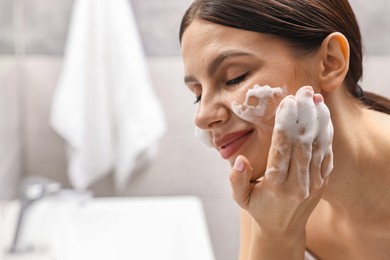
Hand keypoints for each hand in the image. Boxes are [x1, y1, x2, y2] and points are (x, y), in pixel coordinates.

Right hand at [230, 86, 332, 238]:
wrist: (284, 229)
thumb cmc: (259, 207)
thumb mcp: (241, 197)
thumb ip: (237, 179)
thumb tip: (238, 159)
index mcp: (276, 186)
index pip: (282, 150)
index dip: (285, 124)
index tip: (287, 102)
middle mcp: (298, 184)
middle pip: (303, 143)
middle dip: (304, 114)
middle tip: (303, 91)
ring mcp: (314, 183)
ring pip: (318, 146)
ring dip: (318, 119)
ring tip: (315, 97)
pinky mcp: (322, 181)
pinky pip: (326, 154)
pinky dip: (326, 133)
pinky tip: (323, 115)